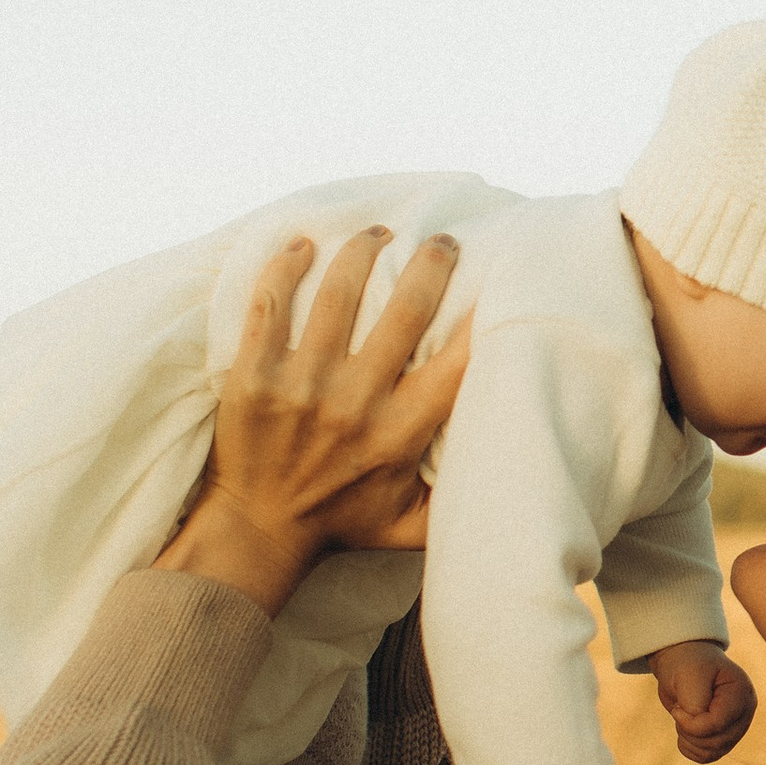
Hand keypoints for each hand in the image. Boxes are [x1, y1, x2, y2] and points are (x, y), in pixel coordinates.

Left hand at [156, 231, 469, 616]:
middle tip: (443, 242)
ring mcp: (300, 384)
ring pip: (338, 294)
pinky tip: (305, 244)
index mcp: (397, 435)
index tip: (498, 285)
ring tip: (379, 234)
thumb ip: (458, 500)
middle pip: (403, 312)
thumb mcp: (410, 527)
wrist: (255, 530)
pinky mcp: (253, 374)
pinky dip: (287, 267)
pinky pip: (270, 304)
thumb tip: (512, 474)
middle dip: (431, 265)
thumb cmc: (341, 522)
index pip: (454, 364)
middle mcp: (353, 403)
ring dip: (363, 251)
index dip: (481, 319)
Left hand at [649, 641, 757, 763]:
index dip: (691, 724)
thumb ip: (696, 703)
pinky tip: (685, 731)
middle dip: (690, 731)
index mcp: (742, 693)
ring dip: (689, 740)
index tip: (677, 708)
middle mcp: (744, 713)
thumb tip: (699, 728)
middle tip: (679, 711)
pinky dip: (690, 749)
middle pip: (717, 742)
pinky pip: (707, 757)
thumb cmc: (688, 665)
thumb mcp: (689, 676)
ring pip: (712, 752)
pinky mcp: (724, 738)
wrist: (685, 663)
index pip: (717, 724)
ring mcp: (736, 728)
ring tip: (683, 718)